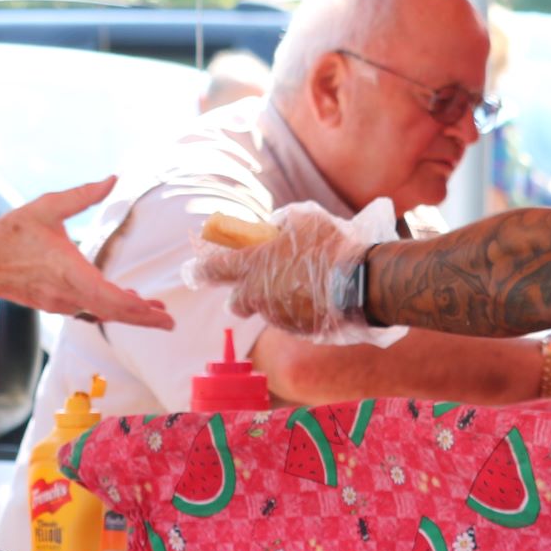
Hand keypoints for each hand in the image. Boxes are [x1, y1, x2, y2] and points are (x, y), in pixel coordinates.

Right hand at [0, 178, 171, 329]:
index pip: (111, 300)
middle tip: (169, 323)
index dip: (139, 310)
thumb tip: (112, 178)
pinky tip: (125, 301)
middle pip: (113, 314)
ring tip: (153, 310)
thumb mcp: (48, 207)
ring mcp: (60, 303)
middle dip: (144, 319)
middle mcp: (67, 294)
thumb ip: (83, 194)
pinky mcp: (54, 304)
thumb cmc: (11, 234)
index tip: (161, 314)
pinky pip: (88, 309)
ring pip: (101, 312)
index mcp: (70, 273)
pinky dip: (109, 308)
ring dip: (128, 312)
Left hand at [191, 201, 368, 337]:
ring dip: (274, 300)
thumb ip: (277, 225)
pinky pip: (288, 320)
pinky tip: (316, 297)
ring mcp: (275, 316)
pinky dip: (295, 310)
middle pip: (234, 302)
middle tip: (259, 283)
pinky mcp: (295, 331)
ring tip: (302, 285)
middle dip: (241, 295)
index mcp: (251, 265)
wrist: (357, 284)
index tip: (193, 271)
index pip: (211, 270)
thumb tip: (271, 229)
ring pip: (265, 311)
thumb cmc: (328, 246)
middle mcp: (256, 294)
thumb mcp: (301, 220)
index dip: (200, 270)